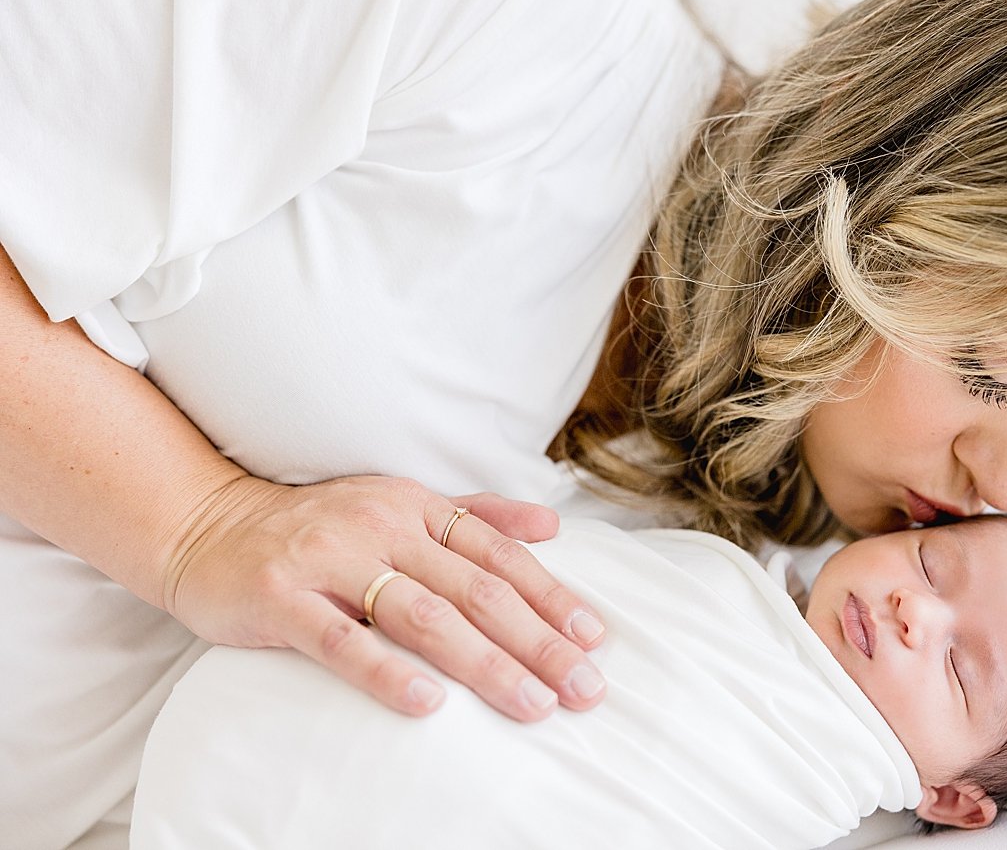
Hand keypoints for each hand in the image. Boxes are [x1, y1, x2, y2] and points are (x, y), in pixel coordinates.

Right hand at [160, 474, 605, 719]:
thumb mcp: (400, 506)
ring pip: (423, 616)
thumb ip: (475, 516)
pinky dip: (387, 672)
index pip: (500, 555)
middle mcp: (382, 528)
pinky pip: (341, 642)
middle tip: (584, 688)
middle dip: (538, 642)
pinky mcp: (282, 599)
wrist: (206, 526)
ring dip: (485, 663)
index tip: (594, 640)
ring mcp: (331, 561)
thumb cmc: (318, 527)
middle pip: (476, 590)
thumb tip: (551, 524)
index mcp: (416, 509)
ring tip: (532, 703)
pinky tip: (430, 704)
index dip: (552, 597)